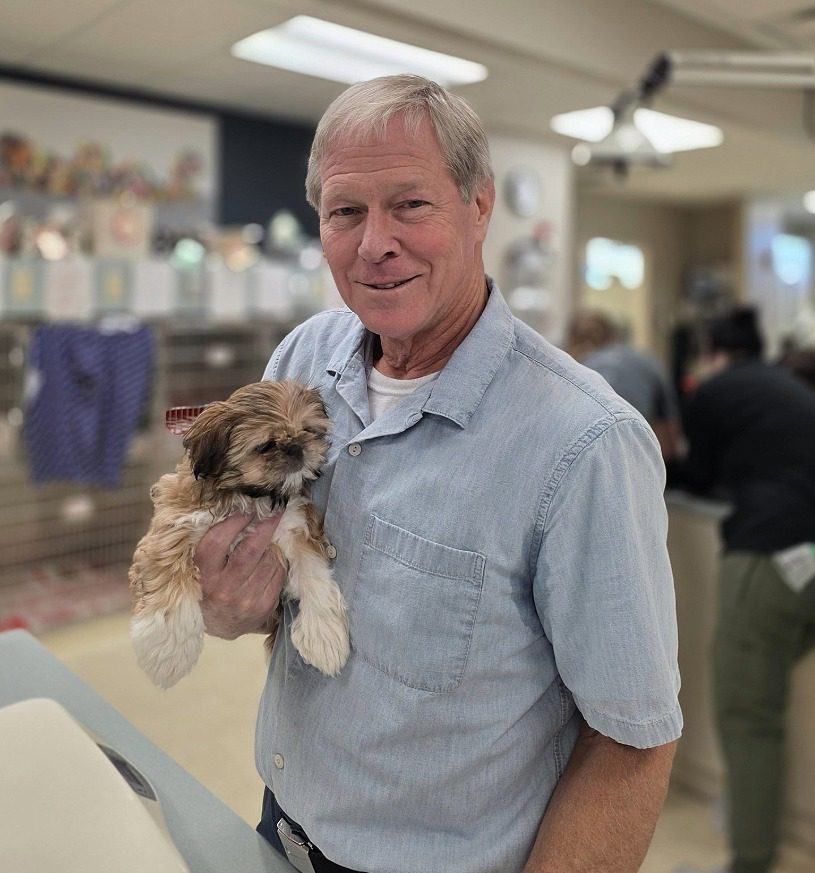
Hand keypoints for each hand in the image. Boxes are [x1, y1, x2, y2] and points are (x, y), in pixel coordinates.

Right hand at [194, 513, 285, 638]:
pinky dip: (278, 562)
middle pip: (250, 550)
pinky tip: (272, 559)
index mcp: (203, 575)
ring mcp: (245, 600)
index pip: (217, 541)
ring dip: (272, 546)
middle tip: (275, 512)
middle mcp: (223, 589)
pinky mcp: (264, 607)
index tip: (247, 509)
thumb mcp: (201, 567)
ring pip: (268, 560)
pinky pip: (278, 574)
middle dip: (265, 527)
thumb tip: (240, 512)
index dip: (234, 521)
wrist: (218, 625)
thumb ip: (214, 544)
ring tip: (269, 540)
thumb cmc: (208, 586)